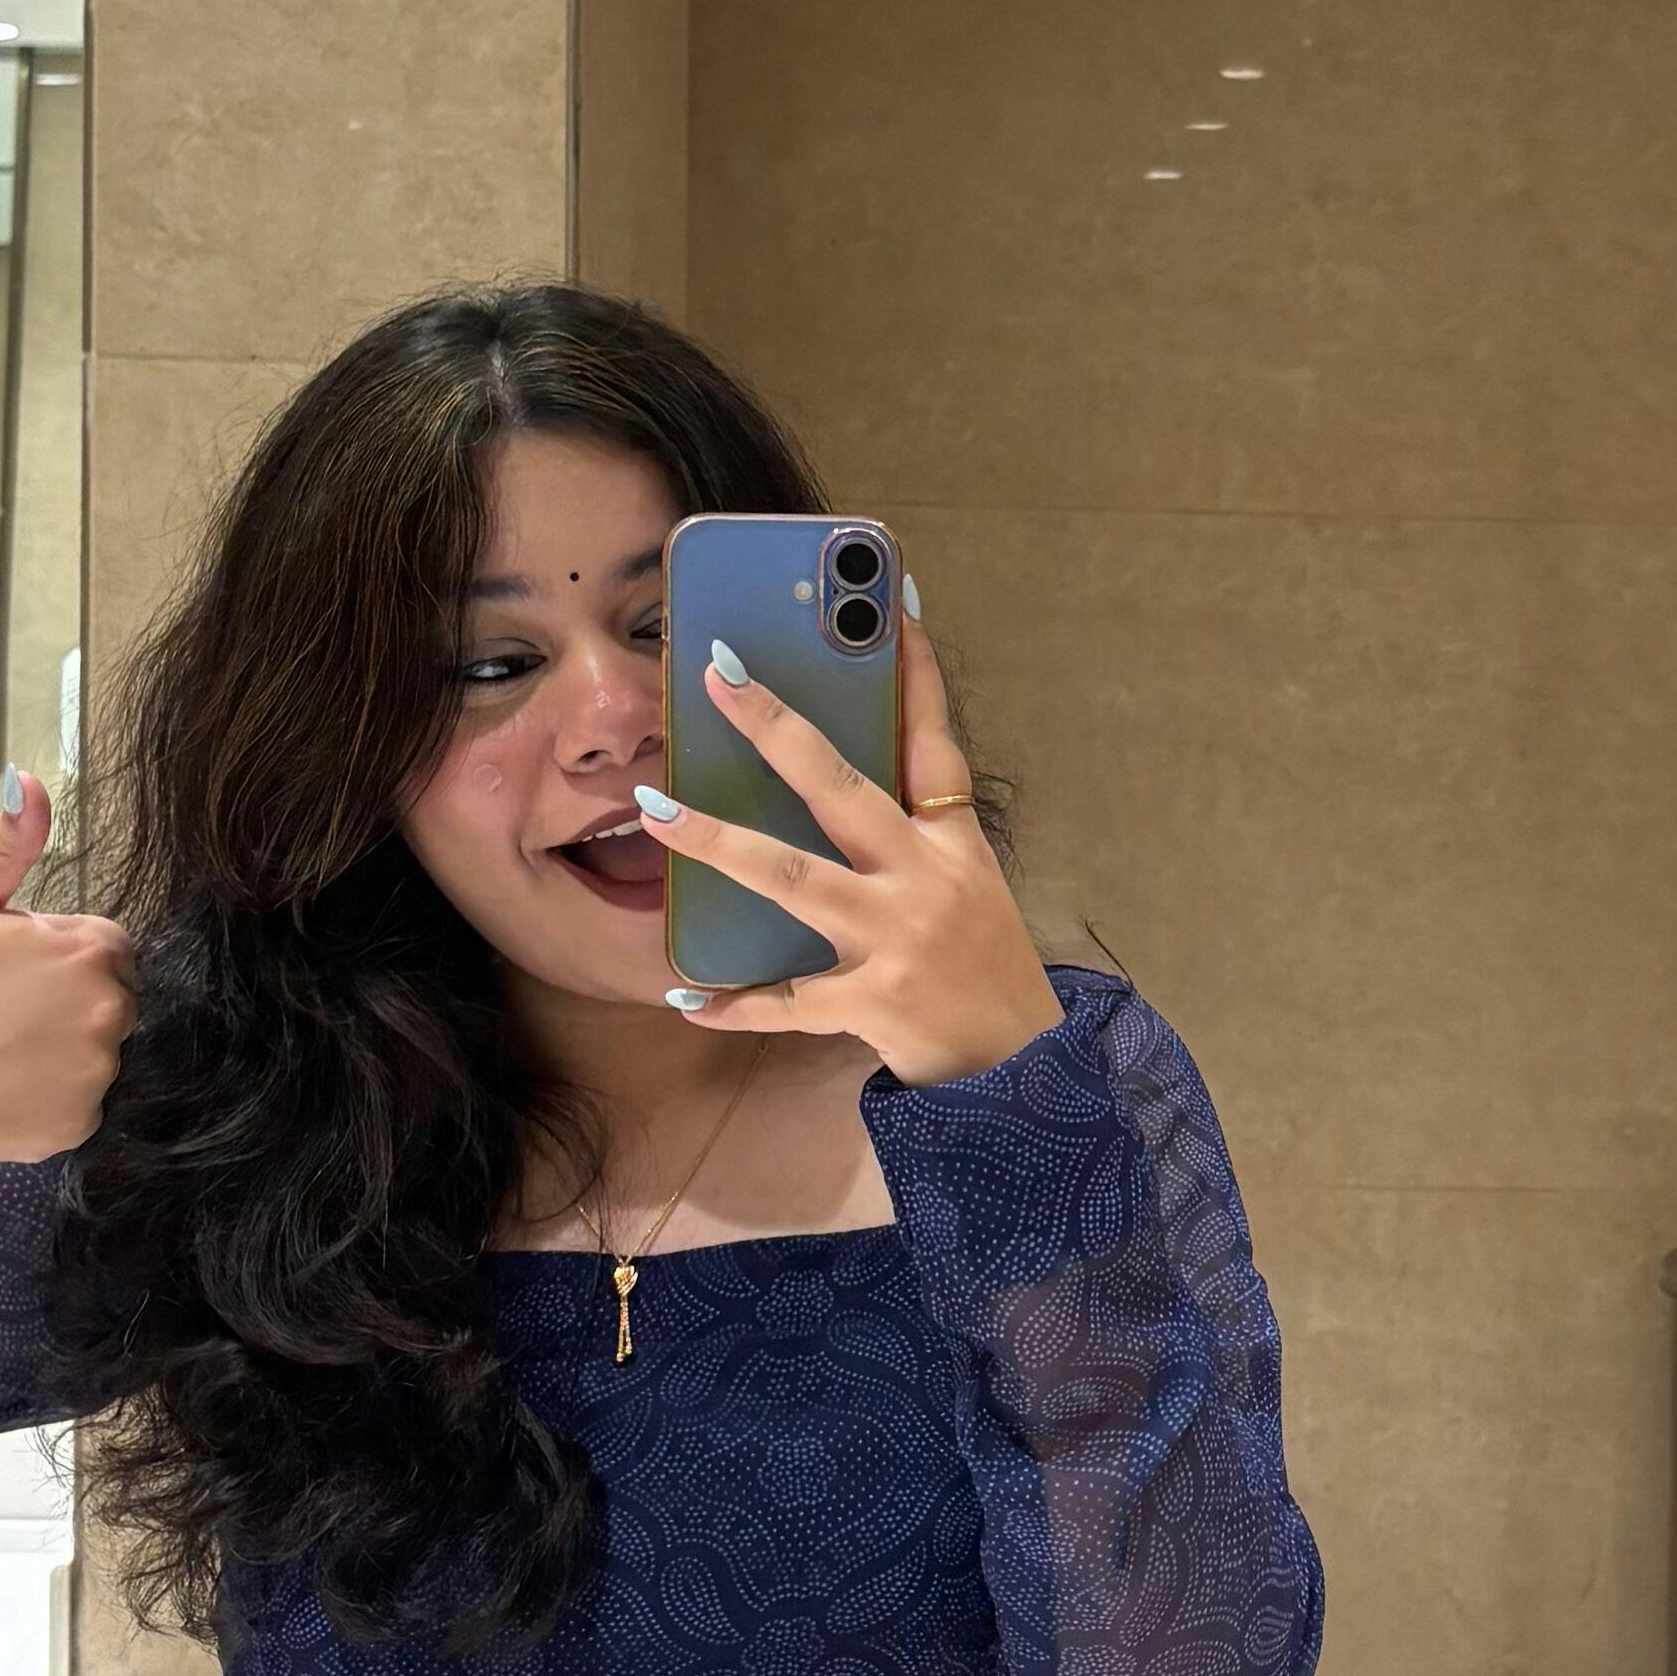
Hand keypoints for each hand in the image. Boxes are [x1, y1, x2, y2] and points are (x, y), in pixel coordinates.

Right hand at [0, 774, 134, 1163]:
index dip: (57, 956)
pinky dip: (51, 1098)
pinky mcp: (77, 1125)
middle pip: (113, 999)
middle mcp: (105, 1013)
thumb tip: (33, 782)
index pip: (107, 947)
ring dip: (63, 1050)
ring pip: (99, 1052)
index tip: (10, 971)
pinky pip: (82, 1102)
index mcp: (84, 951)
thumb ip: (4, 847)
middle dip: (68, 1000)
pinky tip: (2, 1087)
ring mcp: (94, 1075)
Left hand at [638, 618, 1061, 1086]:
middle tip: (718, 676)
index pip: (933, 742)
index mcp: (952, 842)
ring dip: (718, 842)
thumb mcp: (965, 881)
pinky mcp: (873, 1001)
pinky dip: (736, 1002)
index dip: (915, 672)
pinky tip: (685, 994)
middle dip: (778, 728)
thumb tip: (836, 767)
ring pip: (793, 877)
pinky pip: (788, 1000)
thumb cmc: (980, 964)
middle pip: (841, 787)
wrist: (1023, 1071)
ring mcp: (897, 938)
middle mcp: (925, 878)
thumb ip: (911, 828)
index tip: (890, 604)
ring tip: (654, 810)